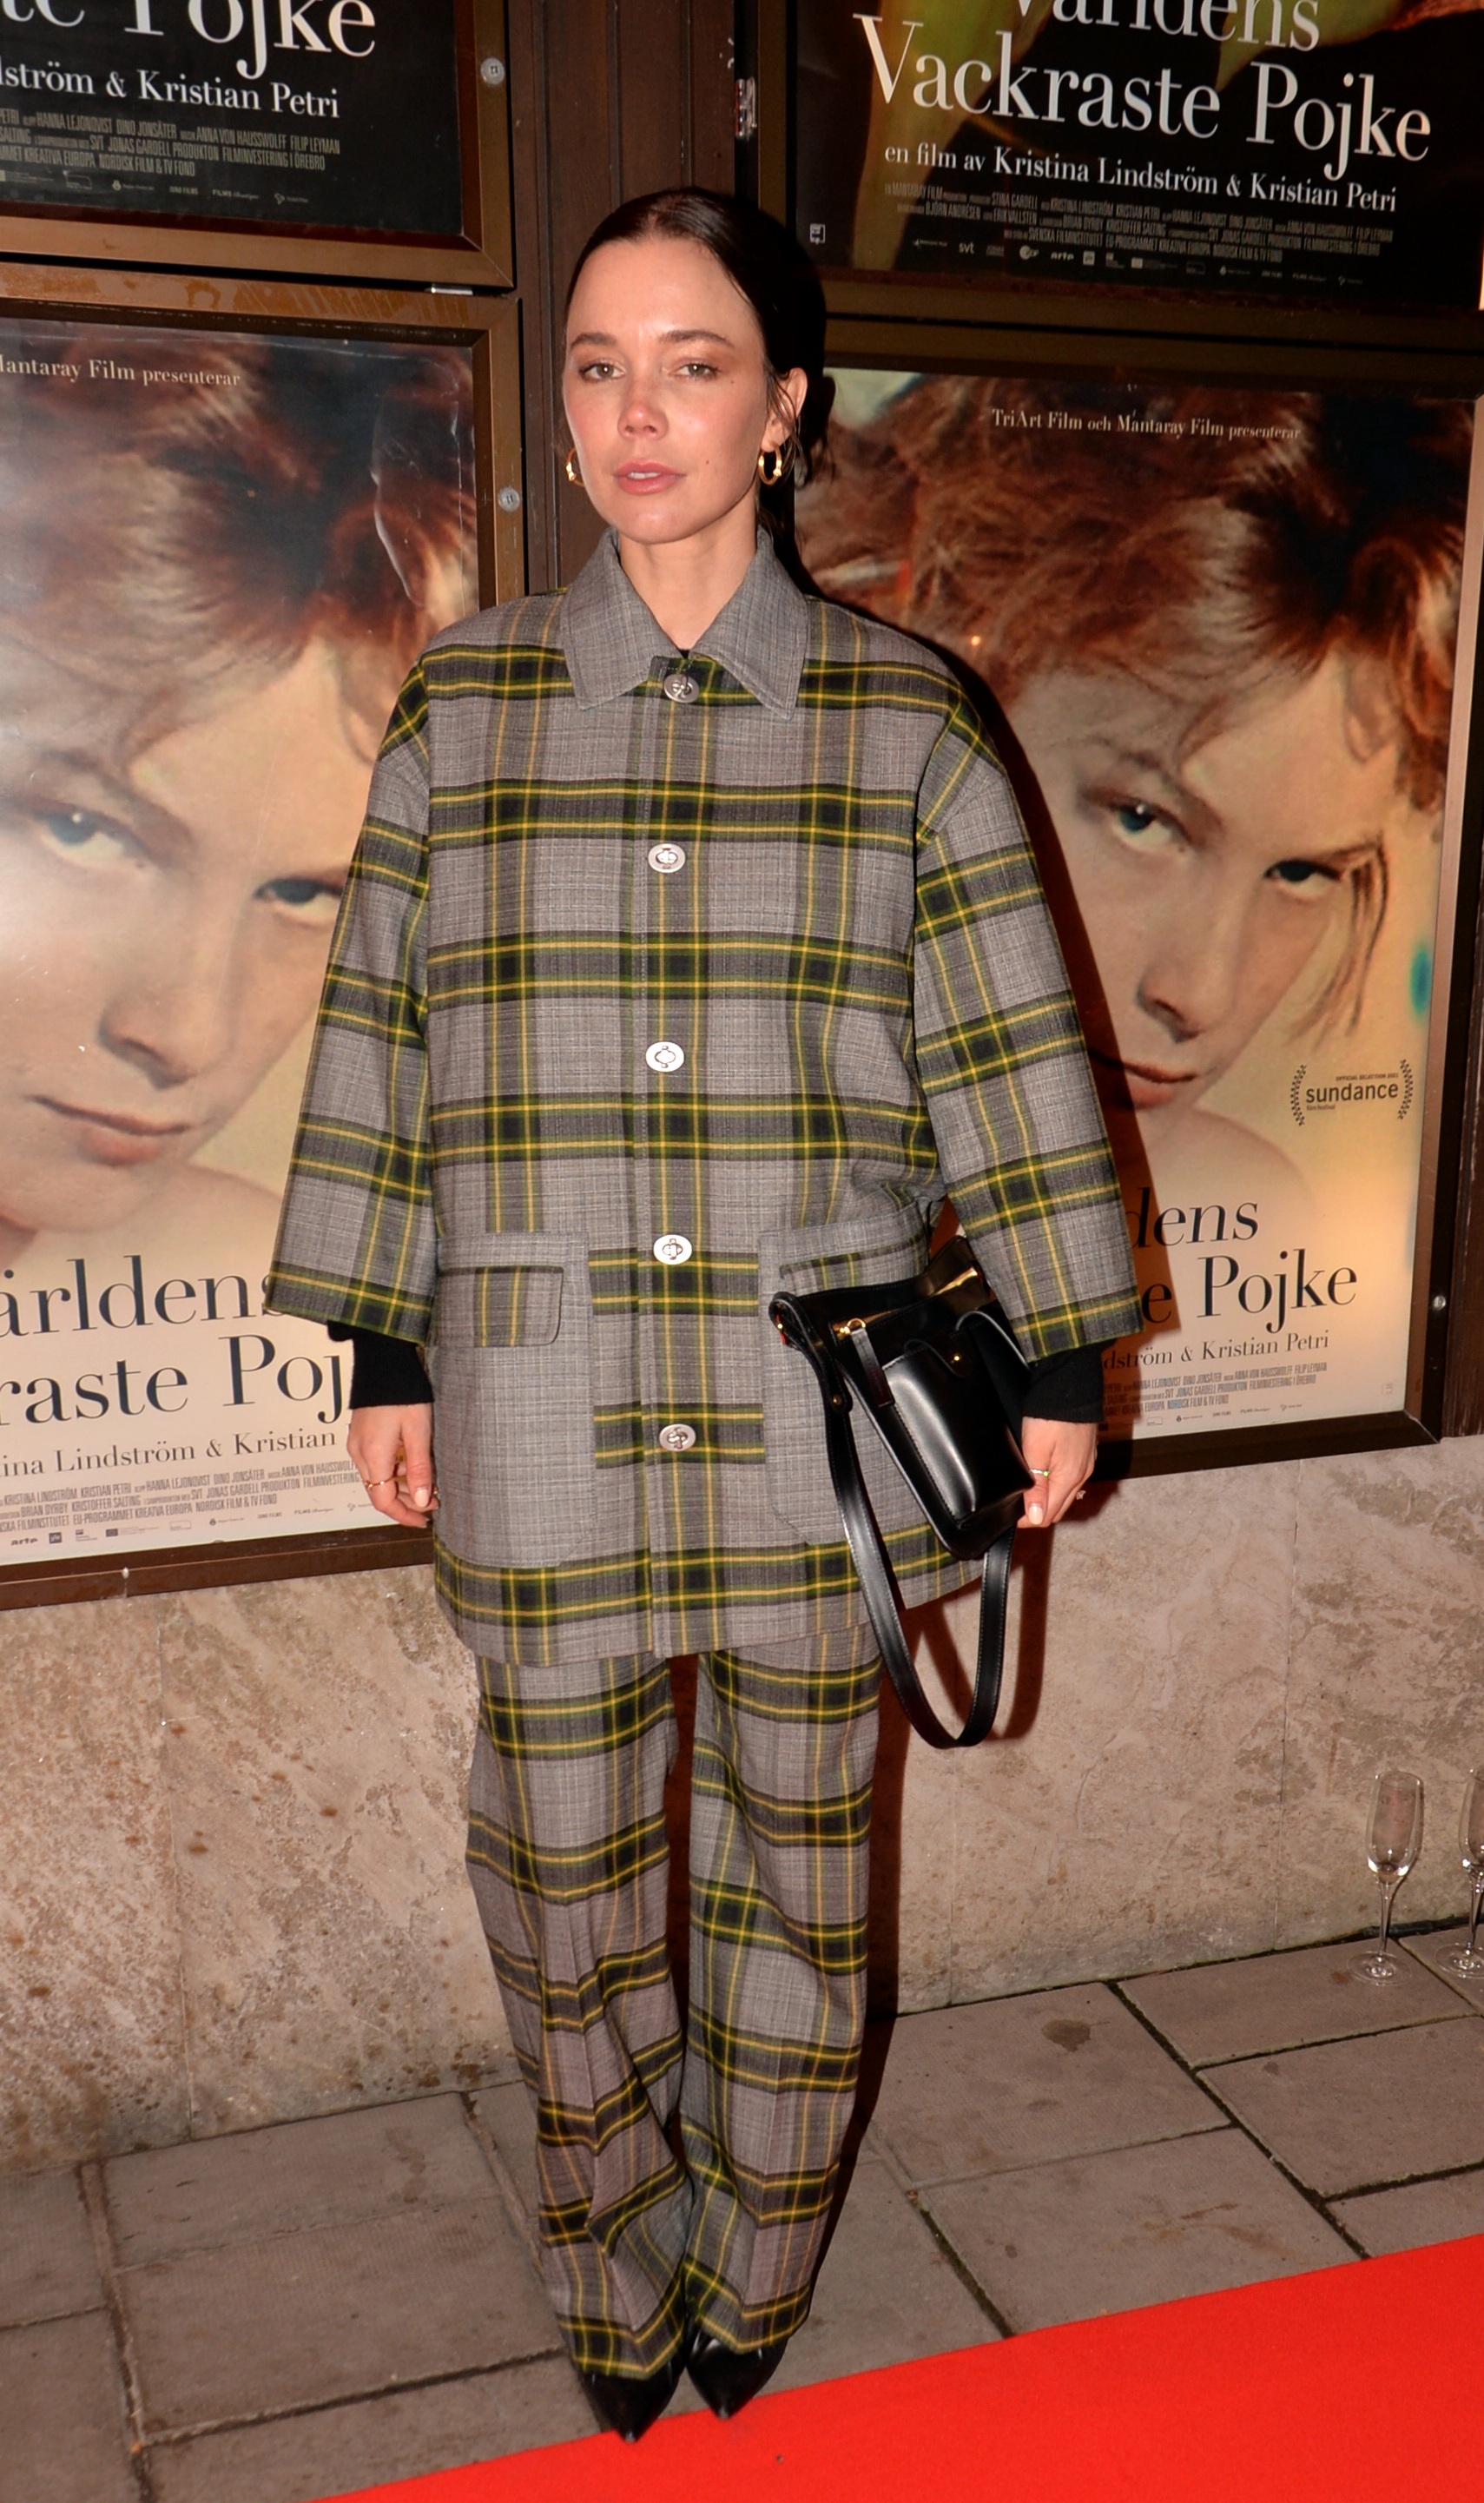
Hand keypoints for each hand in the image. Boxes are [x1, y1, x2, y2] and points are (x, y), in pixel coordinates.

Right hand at [345, 1403, 437, 1528]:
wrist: (384, 1363)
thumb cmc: (404, 1394)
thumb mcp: (419, 1433)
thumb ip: (420, 1469)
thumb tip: (422, 1501)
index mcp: (373, 1456)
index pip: (383, 1501)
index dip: (404, 1515)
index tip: (424, 1520)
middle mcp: (359, 1453)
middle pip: (379, 1491)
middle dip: (407, 1501)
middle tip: (434, 1502)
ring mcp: (357, 1443)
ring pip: (377, 1478)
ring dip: (401, 1485)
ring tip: (428, 1483)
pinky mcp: (361, 1435)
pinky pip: (375, 1463)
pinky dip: (393, 1470)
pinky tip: (413, 1465)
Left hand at [1019, 1417, 1095, 1527]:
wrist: (1071, 1384)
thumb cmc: (1051, 1415)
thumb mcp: (1035, 1451)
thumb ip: (1036, 1486)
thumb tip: (1036, 1516)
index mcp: (1069, 1478)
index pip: (1048, 1515)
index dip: (1027, 1520)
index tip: (1010, 1515)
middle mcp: (1082, 1474)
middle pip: (1059, 1508)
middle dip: (1037, 1513)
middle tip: (1015, 1506)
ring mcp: (1086, 1463)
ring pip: (1065, 1494)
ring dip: (1048, 1499)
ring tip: (1027, 1492)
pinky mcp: (1085, 1452)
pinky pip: (1071, 1479)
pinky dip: (1057, 1485)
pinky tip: (1044, 1476)